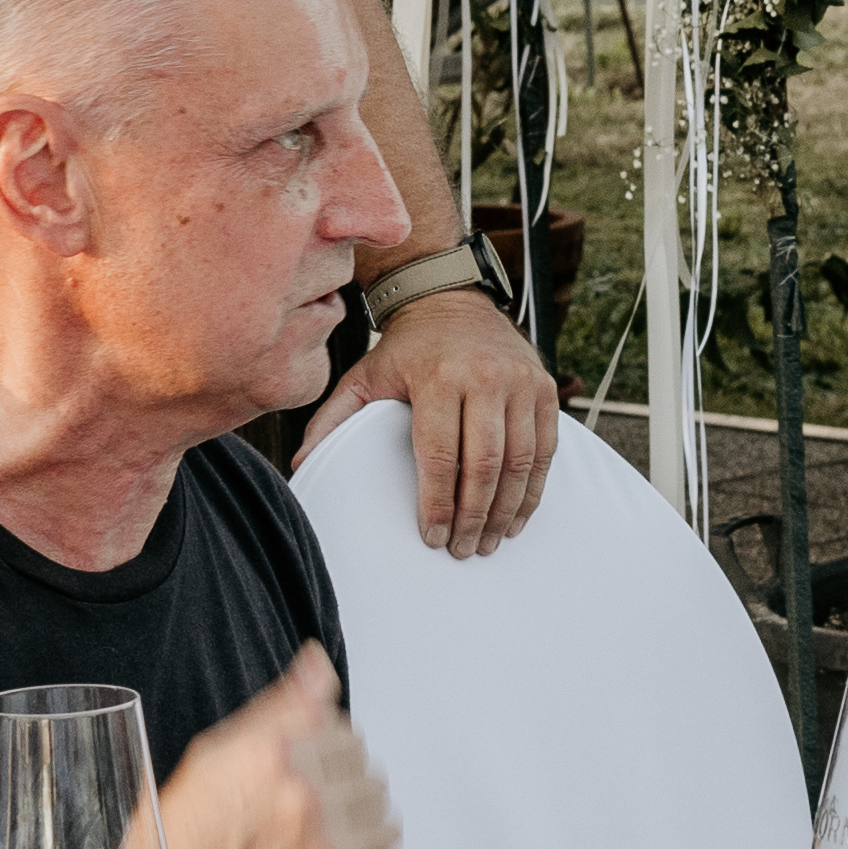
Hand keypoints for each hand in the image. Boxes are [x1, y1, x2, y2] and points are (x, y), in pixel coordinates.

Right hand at [154, 652, 402, 848]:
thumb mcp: (210, 758)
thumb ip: (279, 707)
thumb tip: (317, 664)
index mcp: (270, 758)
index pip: (343, 730)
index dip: (325, 751)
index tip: (309, 768)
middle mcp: (304, 804)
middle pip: (367, 775)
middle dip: (343, 788)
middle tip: (309, 811)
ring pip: (384, 823)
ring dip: (362, 828)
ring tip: (324, 843)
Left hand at [314, 288, 560, 555]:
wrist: (451, 299)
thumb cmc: (405, 348)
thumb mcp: (363, 376)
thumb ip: (333, 420)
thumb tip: (302, 464)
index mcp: (437, 378)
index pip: (440, 456)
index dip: (438, 504)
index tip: (433, 536)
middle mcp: (484, 377)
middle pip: (485, 465)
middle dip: (474, 517)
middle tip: (463, 549)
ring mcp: (520, 382)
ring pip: (520, 462)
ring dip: (506, 510)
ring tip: (490, 541)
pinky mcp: (543, 387)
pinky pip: (545, 447)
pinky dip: (534, 487)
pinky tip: (517, 513)